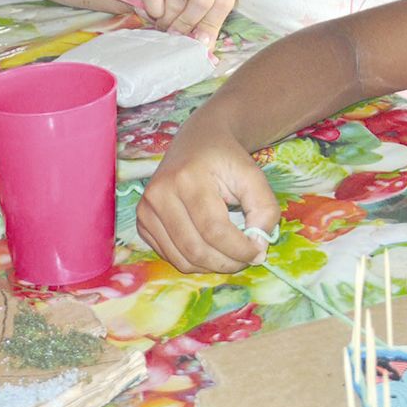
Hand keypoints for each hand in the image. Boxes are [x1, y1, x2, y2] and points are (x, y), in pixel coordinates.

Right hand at [137, 0, 236, 45]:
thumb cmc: (188, 3)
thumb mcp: (204, 15)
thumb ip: (208, 30)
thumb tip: (205, 49)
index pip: (222, 4)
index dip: (210, 27)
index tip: (199, 42)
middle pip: (201, 2)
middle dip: (187, 25)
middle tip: (178, 34)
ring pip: (176, 1)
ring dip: (168, 20)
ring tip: (167, 22)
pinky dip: (153, 10)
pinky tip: (157, 11)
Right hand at [139, 123, 278, 273]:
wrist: (198, 141)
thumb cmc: (227, 159)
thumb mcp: (254, 176)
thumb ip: (264, 210)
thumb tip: (258, 248)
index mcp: (187, 178)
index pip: (214, 230)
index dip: (240, 249)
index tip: (259, 252)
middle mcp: (160, 194)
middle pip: (196, 249)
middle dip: (228, 263)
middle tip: (247, 257)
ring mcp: (146, 210)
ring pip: (182, 260)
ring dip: (212, 266)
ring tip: (231, 254)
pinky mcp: (142, 223)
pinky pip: (170, 257)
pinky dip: (195, 262)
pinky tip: (210, 248)